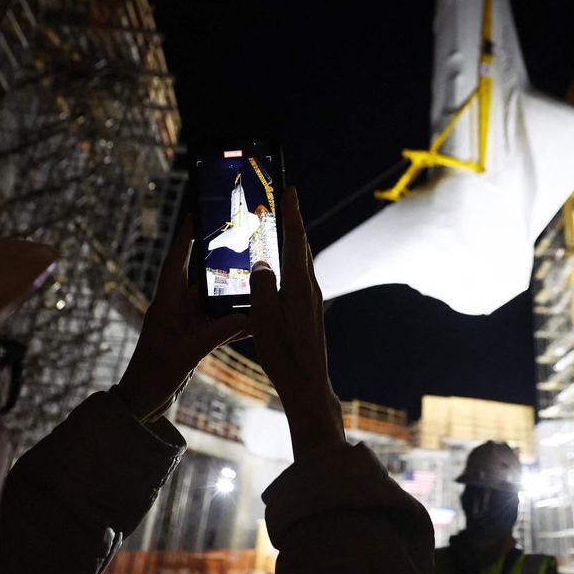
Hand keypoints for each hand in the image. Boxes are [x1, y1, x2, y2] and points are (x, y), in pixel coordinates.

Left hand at [116, 218, 251, 421]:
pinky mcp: (195, 339)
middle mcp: (176, 308)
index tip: (198, 215)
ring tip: (258, 280)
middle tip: (243, 243)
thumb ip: (216, 334)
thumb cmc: (152, 376)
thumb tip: (246, 316)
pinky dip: (237, 322)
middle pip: (202, 279)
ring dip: (235, 295)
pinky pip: (220, 324)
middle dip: (222, 263)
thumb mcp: (186, 354)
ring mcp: (187, 323)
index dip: (186, 238)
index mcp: (166, 304)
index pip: (177, 263)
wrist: (142, 404)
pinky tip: (258, 319)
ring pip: (216, 302)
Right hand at [249, 187, 345, 460]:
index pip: (295, 240)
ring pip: (301, 261)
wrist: (307, 383)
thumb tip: (262, 263)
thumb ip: (262, 287)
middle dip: (293, 222)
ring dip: (293, 241)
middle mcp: (309, 288)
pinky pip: (299, 275)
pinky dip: (292, 260)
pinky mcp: (308, 310)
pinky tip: (284, 266)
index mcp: (298, 286)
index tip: (290, 191)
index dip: (292, 214)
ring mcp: (311, 299)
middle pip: (301, 246)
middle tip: (285, 200)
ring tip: (283, 226)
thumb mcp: (264, 319)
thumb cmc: (284, 355)